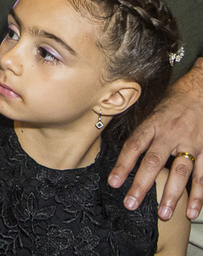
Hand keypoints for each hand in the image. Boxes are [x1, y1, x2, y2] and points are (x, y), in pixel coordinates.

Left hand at [110, 62, 202, 219]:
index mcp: (153, 124)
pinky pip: (202, 176)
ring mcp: (190, 144)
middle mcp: (170, 135)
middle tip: (130, 203)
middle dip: (142, 185)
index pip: (134, 146)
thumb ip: (139, 129)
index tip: (113, 183)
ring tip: (163, 214)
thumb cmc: (172, 102)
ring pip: (180, 172)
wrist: (199, 91)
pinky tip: (192, 212)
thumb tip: (120, 145)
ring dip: (171, 195)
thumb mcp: (151, 109)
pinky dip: (199, 195)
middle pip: (154, 162)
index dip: (123, 165)